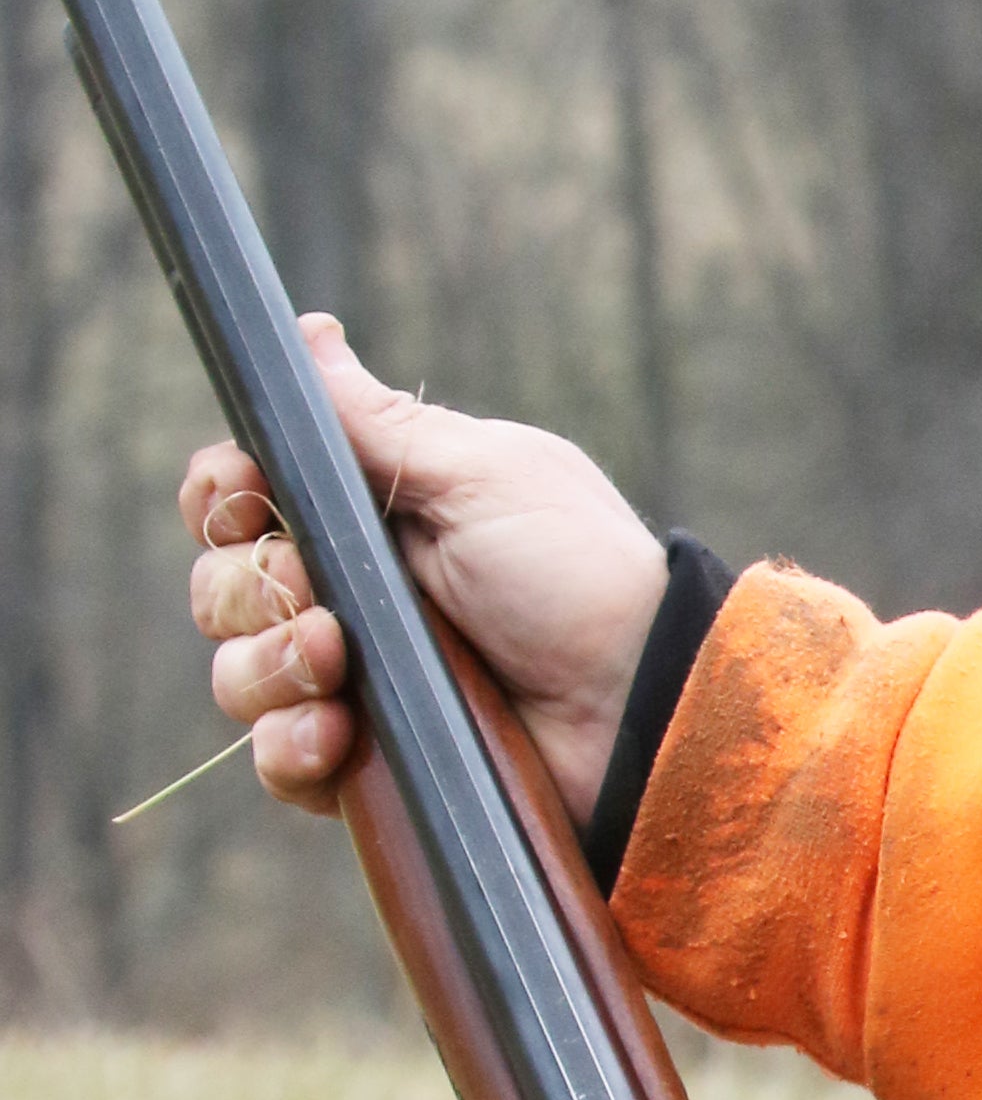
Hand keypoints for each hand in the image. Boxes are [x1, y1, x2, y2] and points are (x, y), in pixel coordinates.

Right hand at [180, 322, 668, 825]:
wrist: (642, 704)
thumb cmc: (580, 575)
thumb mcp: (483, 478)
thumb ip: (380, 424)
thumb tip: (306, 334)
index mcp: (371, 515)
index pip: (242, 496)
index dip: (222, 495)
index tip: (246, 494)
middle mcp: (351, 596)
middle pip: (222, 585)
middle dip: (249, 585)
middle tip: (316, 590)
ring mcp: (357, 684)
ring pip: (236, 674)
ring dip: (266, 664)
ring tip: (337, 662)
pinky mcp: (370, 764)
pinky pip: (277, 761)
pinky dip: (290, 747)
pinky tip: (338, 734)